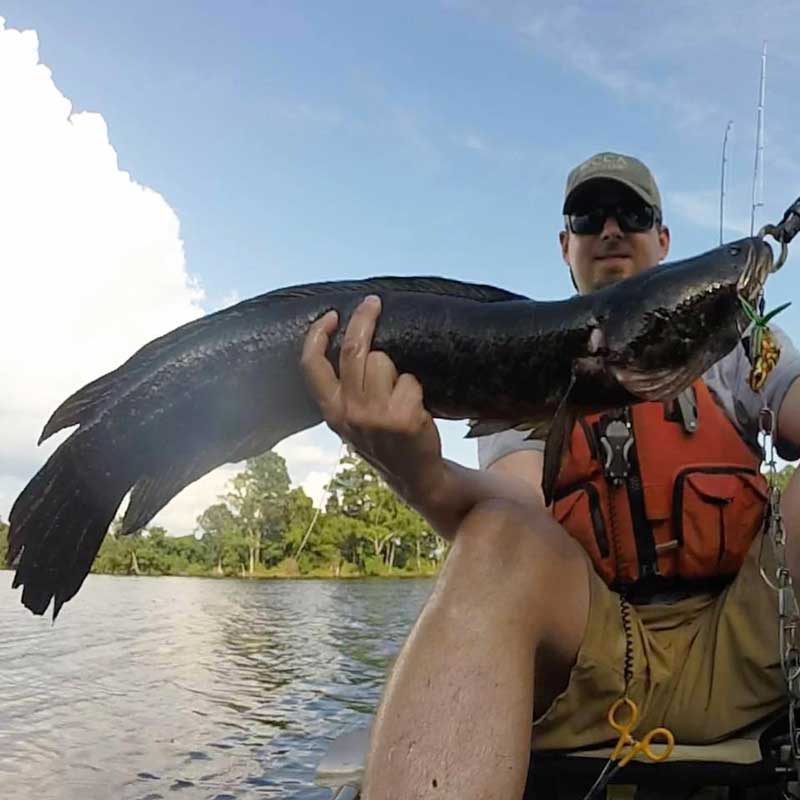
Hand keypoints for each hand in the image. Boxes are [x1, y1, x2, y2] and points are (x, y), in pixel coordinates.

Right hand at [300, 294, 443, 501]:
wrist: (414, 476)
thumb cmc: (384, 440)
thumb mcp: (351, 421)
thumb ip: (344, 390)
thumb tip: (351, 340)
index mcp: (331, 411)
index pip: (311, 366)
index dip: (316, 335)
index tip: (330, 315)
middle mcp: (349, 413)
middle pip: (353, 351)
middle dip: (364, 319)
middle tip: (373, 303)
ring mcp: (375, 416)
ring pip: (383, 361)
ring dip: (396, 370)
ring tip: (400, 394)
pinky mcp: (402, 418)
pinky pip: (409, 380)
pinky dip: (415, 389)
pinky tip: (415, 409)